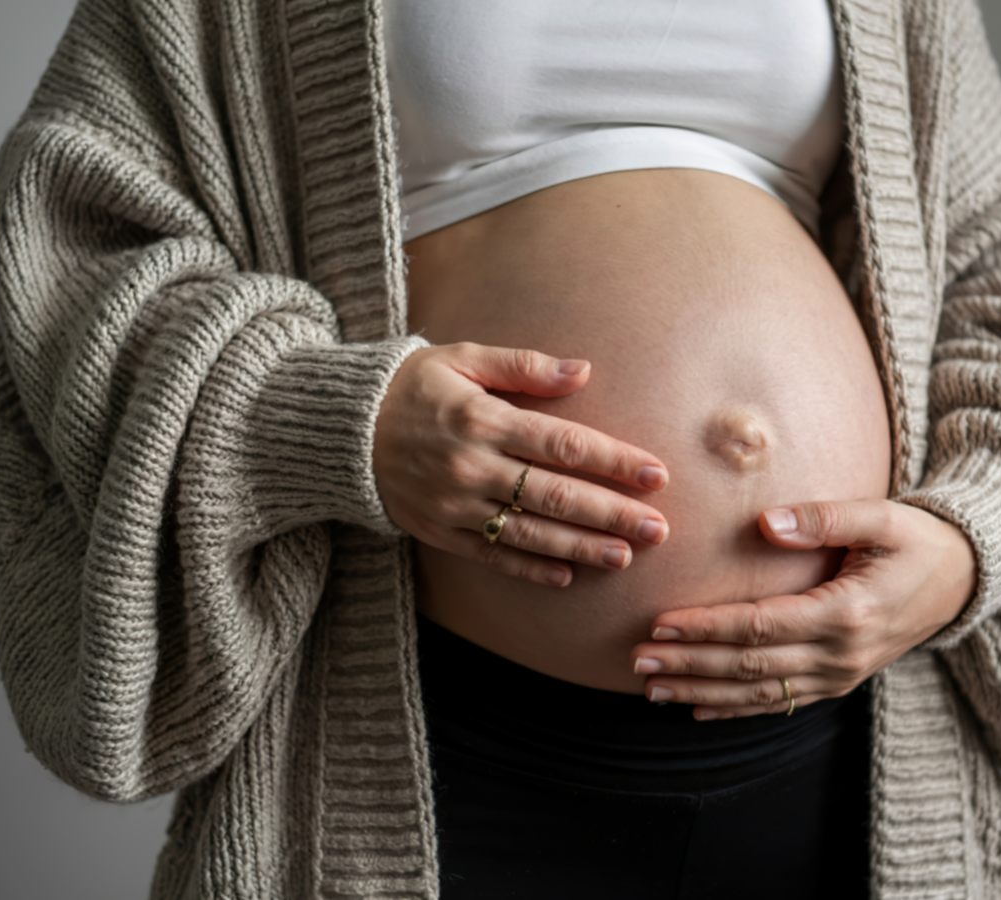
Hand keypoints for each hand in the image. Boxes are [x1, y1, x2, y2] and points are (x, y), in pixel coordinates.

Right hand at [373, 342, 669, 585]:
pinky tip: (567, 576)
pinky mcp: (439, 532)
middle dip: (611, 514)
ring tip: (624, 558)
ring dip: (580, 547)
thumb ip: (525, 365)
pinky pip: (491, 556)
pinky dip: (529, 569)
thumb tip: (584, 370)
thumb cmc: (415, 386)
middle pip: (555, 495)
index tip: (655, 475)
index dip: (613, 461)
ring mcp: (454, 505)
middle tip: (658, 529)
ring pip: (529, 532)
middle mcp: (470, 466)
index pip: (563, 444)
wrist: (342, 429)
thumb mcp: (463, 358)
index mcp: (483, 419)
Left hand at [629, 500, 975, 718]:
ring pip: (758, 692)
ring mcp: (840, 675)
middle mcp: (841, 654)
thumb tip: (765, 522)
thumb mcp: (880, 517)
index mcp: (847, 612)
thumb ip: (823, 518)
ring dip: (702, 692)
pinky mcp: (837, 682)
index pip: (759, 625)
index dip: (707, 628)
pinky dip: (735, 709)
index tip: (660, 623)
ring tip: (653, 687)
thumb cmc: (916, 541)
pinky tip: (697, 709)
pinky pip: (779, 702)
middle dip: (690, 664)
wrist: (963, 579)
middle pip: (750, 665)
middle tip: (639, 660)